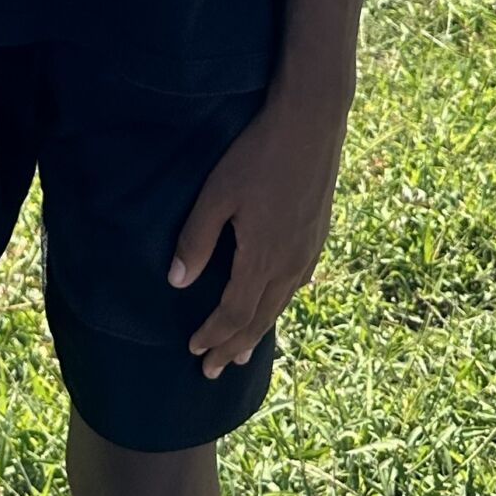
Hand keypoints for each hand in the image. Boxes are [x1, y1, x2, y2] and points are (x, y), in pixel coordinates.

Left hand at [168, 84, 350, 379]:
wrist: (312, 123)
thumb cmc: (258, 154)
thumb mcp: (218, 193)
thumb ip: (197, 239)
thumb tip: (177, 282)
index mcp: (263, 258)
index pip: (234, 313)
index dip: (213, 335)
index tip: (194, 351)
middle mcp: (291, 264)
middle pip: (259, 319)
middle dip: (234, 347)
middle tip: (213, 372)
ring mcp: (309, 251)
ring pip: (280, 304)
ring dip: (257, 330)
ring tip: (242, 351)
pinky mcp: (318, 236)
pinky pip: (295, 285)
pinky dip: (277, 304)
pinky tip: (272, 303)